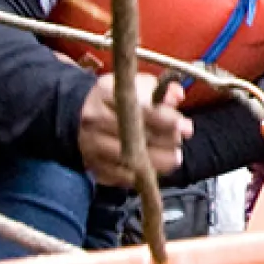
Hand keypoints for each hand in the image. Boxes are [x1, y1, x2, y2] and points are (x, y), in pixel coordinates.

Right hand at [73, 73, 191, 186]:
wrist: (76, 116)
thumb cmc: (114, 100)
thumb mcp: (134, 85)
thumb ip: (158, 89)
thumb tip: (177, 95)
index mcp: (104, 95)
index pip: (138, 109)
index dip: (166, 120)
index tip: (186, 127)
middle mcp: (94, 121)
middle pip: (134, 136)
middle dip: (164, 142)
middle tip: (179, 143)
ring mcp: (91, 147)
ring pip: (128, 160)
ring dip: (156, 163)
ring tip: (174, 159)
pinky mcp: (93, 167)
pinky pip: (120, 178)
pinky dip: (141, 177)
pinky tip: (154, 170)